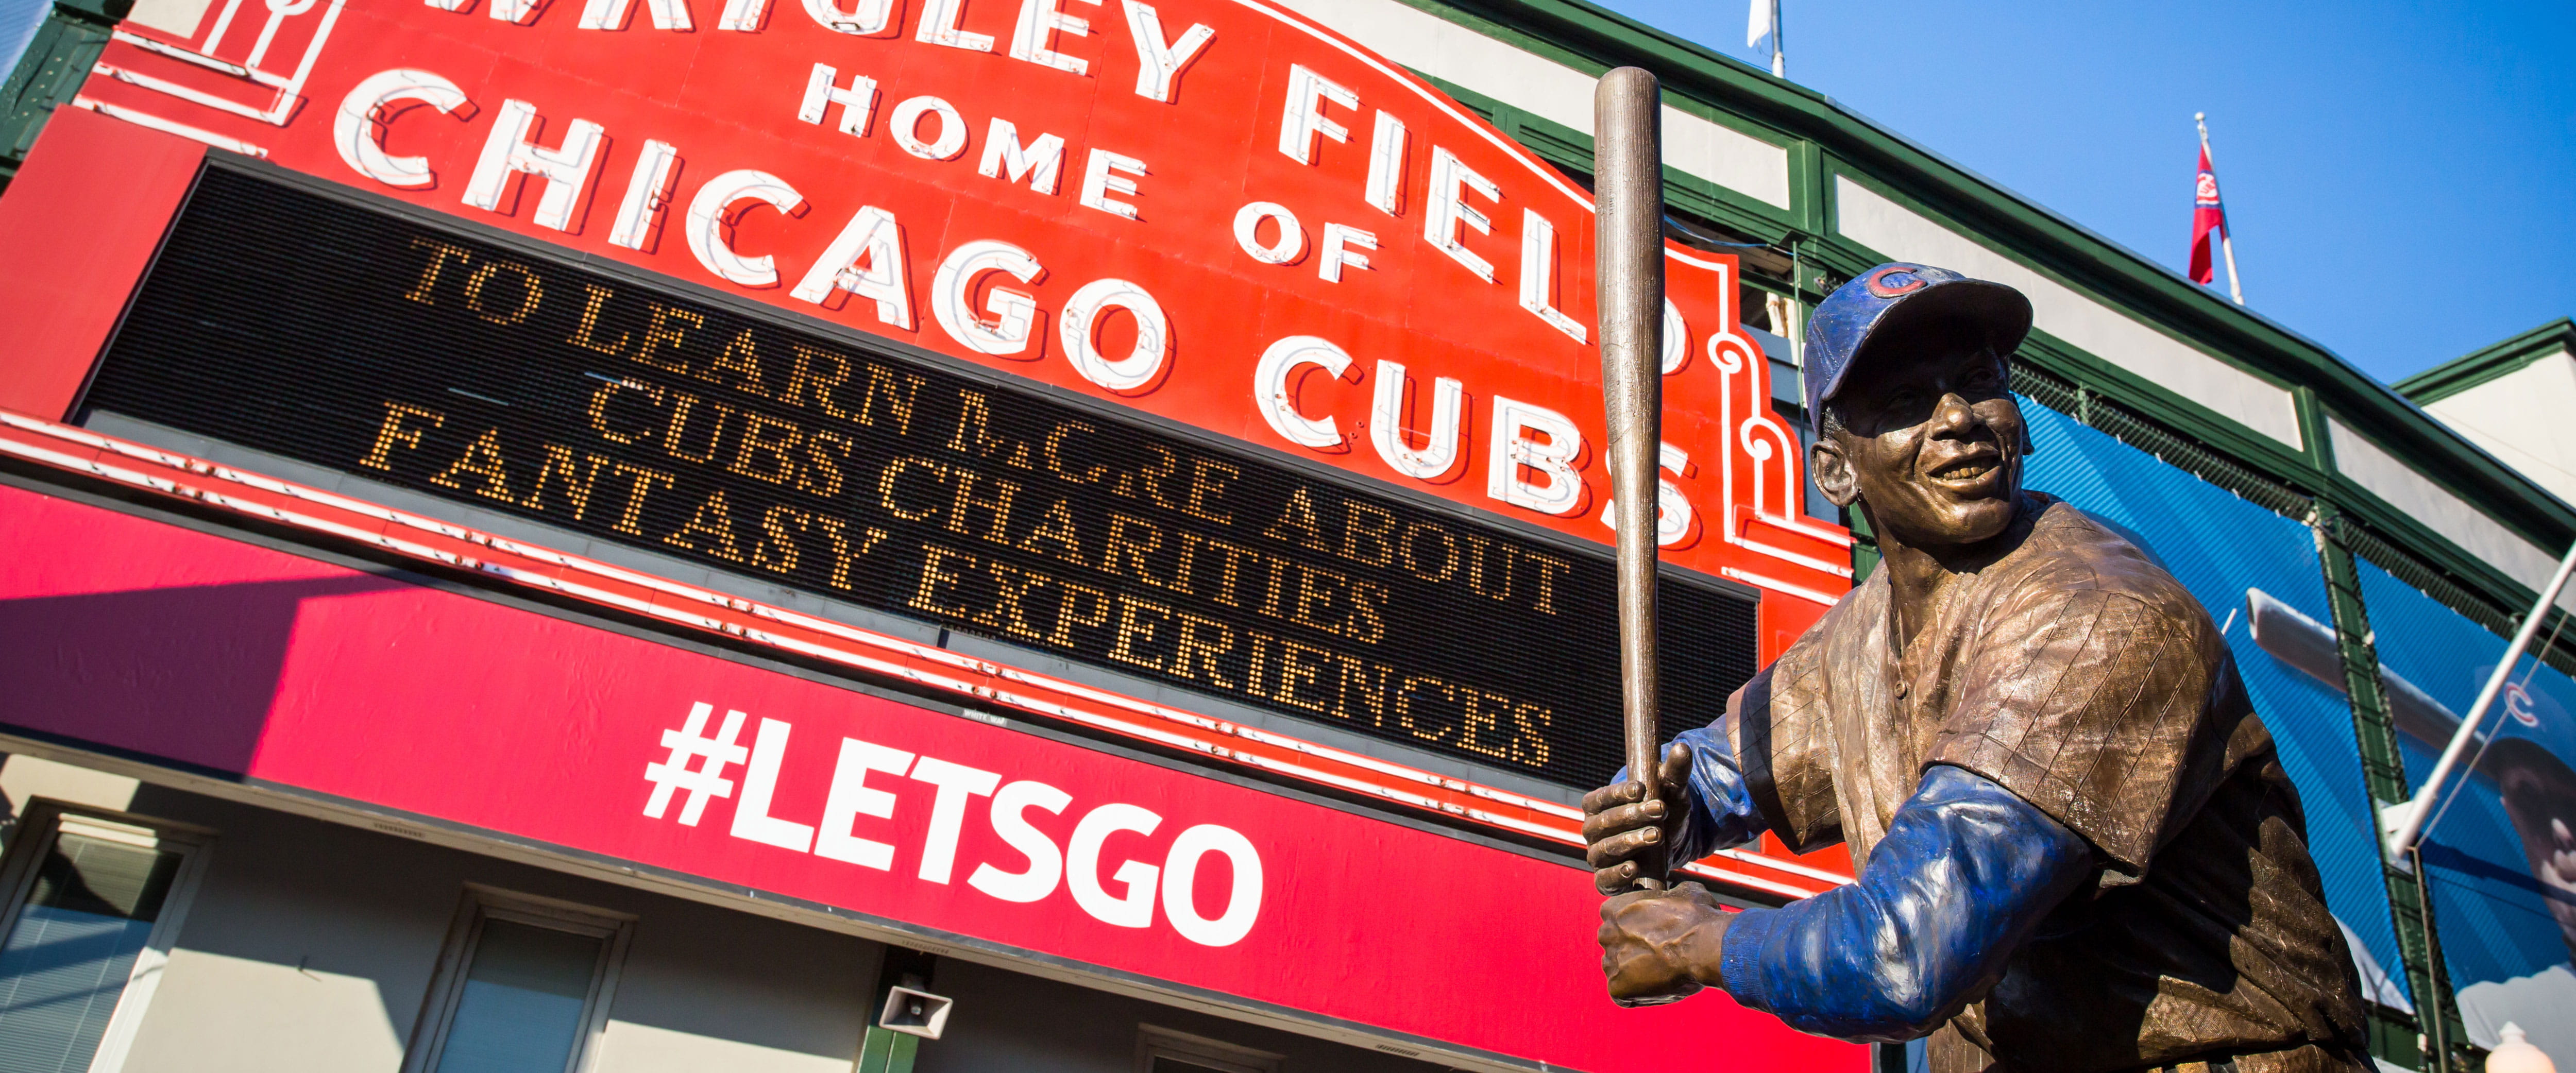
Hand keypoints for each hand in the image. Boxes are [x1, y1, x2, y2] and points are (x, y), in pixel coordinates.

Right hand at [1581, 741, 1692, 893]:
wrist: (1670, 846)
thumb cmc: (1662, 812)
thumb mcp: (1671, 792)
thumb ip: (1675, 771)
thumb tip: (1683, 748)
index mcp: (1598, 805)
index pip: (1600, 798)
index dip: (1617, 793)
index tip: (1641, 789)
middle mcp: (1592, 831)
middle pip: (1605, 823)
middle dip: (1632, 816)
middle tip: (1661, 810)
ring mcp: (1598, 856)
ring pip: (1606, 850)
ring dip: (1630, 842)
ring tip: (1657, 835)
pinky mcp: (1606, 880)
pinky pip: (1604, 880)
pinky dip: (1617, 875)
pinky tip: (1634, 869)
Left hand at [1598, 881, 1731, 1005]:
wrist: (1703, 946)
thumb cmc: (1695, 918)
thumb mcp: (1684, 891)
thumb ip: (1670, 894)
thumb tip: (1677, 896)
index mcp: (1613, 908)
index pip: (1617, 920)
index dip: (1638, 928)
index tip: (1655, 934)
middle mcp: (1606, 934)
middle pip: (1616, 946)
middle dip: (1634, 951)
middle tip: (1660, 956)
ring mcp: (1610, 962)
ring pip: (1619, 971)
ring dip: (1636, 974)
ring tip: (1663, 973)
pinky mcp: (1617, 988)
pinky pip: (1625, 995)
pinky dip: (1641, 995)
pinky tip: (1661, 988)